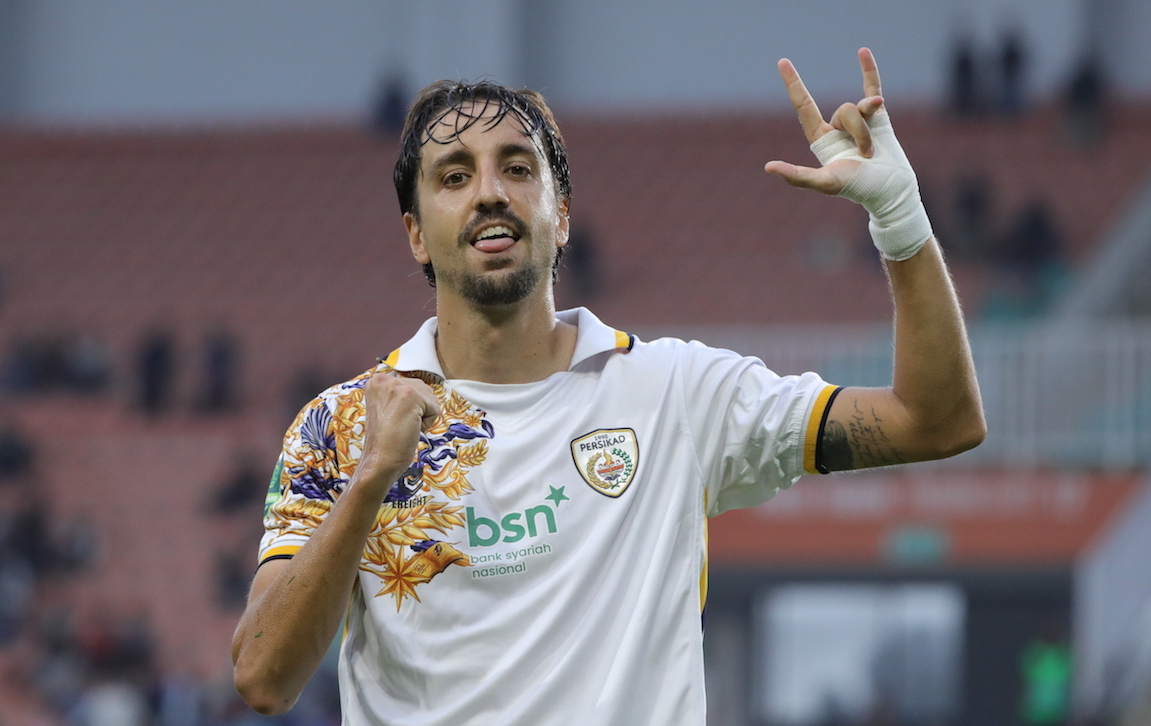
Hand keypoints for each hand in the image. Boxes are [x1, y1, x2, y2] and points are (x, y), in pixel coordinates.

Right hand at [355, 372, 440, 492]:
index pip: (411, 385)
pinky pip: (435, 408)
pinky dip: (427, 423)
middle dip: (418, 410)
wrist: (380, 460)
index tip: (393, 419)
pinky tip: (409, 429)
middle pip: (422, 389)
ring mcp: (397, 386)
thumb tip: (422, 389)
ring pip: (430, 398)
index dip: (408, 407)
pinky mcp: (410, 396)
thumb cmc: (386, 439)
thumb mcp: (388, 407)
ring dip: (422, 416)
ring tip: (403, 426)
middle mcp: (384, 379)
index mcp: (376, 381)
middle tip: (398, 424)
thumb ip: (400, 393)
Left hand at [764, 47, 884, 194]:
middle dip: (858, 131)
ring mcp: (858, 119)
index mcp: (821, 137)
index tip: (783, 62)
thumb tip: (768, 167)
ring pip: (861, 108)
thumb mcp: (824, 183)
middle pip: (844, 111)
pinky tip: (862, 51)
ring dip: (869, 132)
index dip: (794, 83)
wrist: (890, 189)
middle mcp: (837, 126)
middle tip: (865, 155)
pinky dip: (868, 70)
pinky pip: (872, 88)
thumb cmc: (856, 188)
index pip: (803, 104)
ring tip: (874, 153)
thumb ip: (797, 176)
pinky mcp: (878, 116)